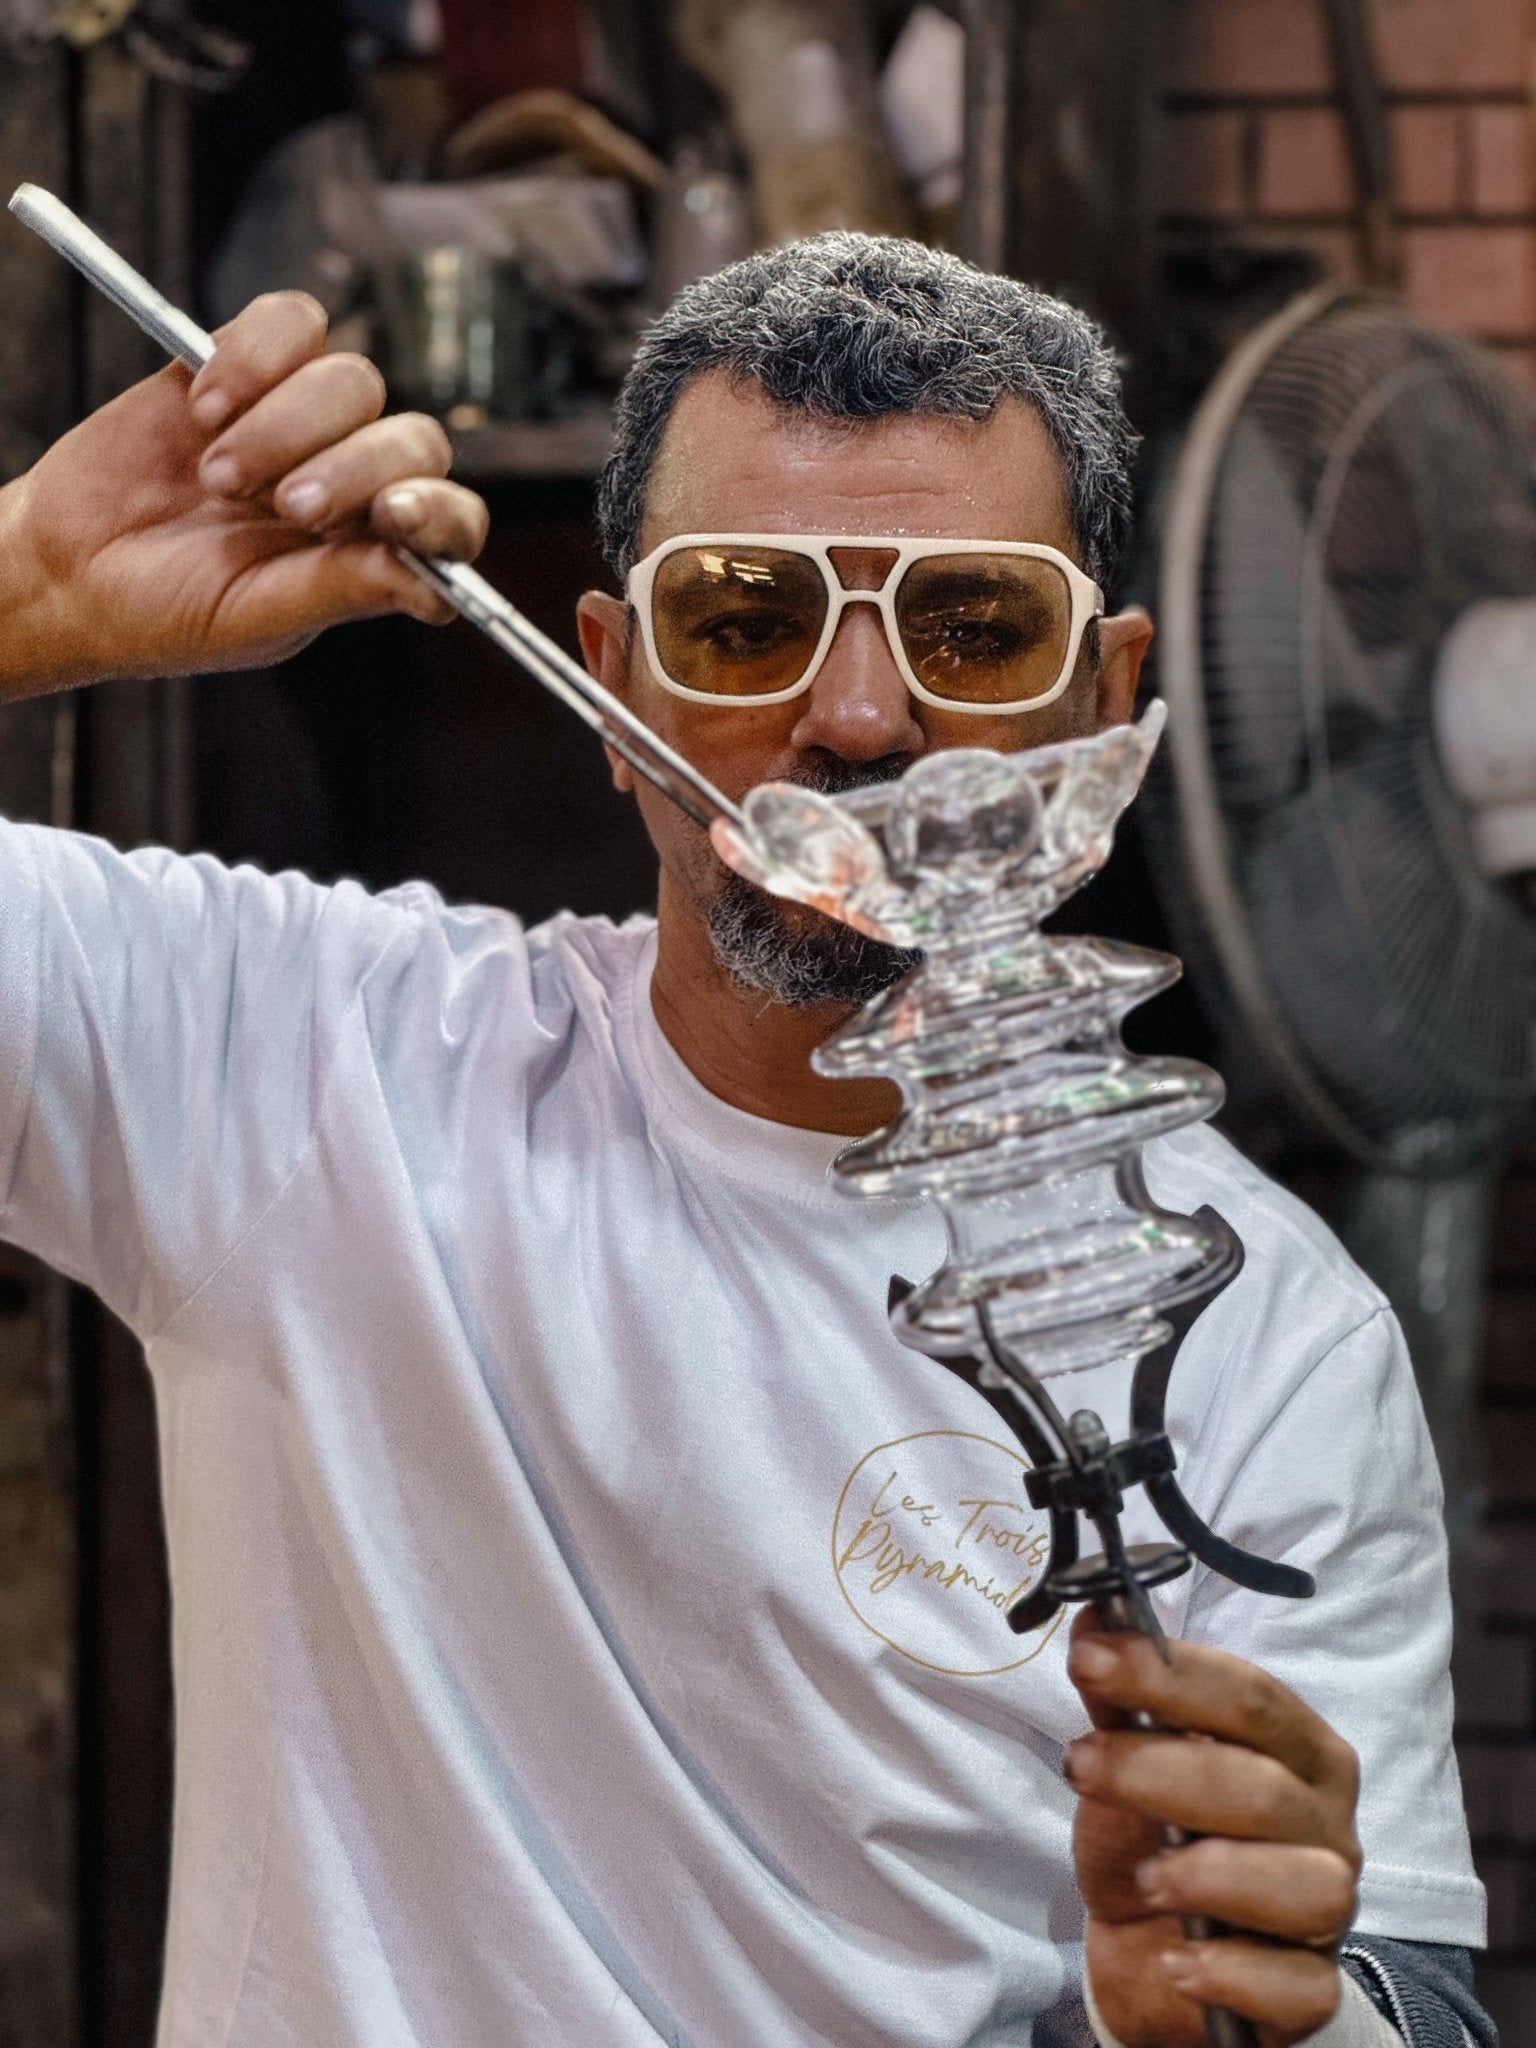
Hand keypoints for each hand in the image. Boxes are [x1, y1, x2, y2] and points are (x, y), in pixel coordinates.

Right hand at [0, 291, 489, 696]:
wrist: (68, 566)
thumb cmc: (168, 611)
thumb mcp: (256, 616)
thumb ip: (346, 589)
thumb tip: (434, 586)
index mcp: (372, 552)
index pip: (451, 518)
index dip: (439, 511)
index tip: (392, 515)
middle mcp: (354, 482)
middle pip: (412, 438)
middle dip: (350, 469)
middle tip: (281, 505)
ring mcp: (305, 420)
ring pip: (353, 379)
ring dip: (284, 425)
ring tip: (216, 473)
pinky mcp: (248, 364)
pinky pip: (292, 322)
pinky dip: (252, 356)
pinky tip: (202, 405)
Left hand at [1065, 1610, 1361, 2047]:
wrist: (1148, 1949)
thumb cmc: (1150, 1840)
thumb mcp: (1123, 1764)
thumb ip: (1117, 1698)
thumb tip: (1092, 1621)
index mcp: (1297, 1749)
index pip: (1252, 1698)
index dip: (1171, 1675)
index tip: (1088, 1660)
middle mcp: (1325, 1823)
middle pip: (1267, 1788)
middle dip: (1163, 1770)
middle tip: (1081, 1764)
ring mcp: (1327, 1910)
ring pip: (1307, 1885)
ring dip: (1211, 1875)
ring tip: (1144, 1878)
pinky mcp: (1311, 1990)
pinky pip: (1298, 1987)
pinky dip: (1231, 1971)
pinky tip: (1177, 1959)